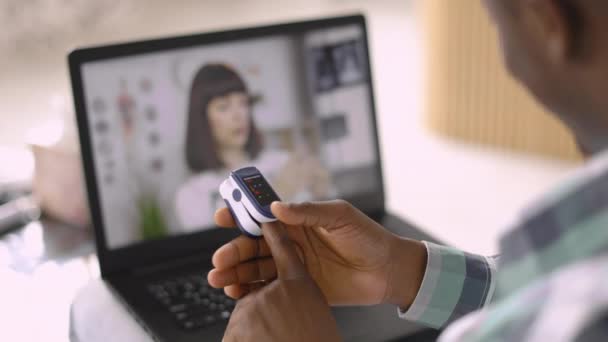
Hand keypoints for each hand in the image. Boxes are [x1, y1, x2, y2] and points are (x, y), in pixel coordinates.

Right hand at [209, 200, 426, 307]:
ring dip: (236, 273)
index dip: (241, 215)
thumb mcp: (340, 216)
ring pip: (257, 269)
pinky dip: (252, 291)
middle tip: (219, 259)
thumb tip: (277, 206)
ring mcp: (294, 267)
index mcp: (299, 222)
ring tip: (219, 279)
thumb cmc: (368, 236)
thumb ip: (308, 212)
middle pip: (254, 246)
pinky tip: (237, 293)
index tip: (221, 215)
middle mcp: (292, 243)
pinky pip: (271, 289)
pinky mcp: (300, 288)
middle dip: (234, 251)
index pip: (263, 217)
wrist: (388, 270)